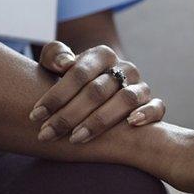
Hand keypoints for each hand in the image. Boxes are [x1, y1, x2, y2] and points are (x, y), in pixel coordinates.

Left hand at [29, 42, 164, 143]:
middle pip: (98, 91)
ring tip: (76, 138)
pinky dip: (147, 114)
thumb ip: (54, 55)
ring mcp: (140, 86)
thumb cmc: (74, 80)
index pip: (78, 73)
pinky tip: (131, 124)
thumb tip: (63, 64)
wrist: (102, 88)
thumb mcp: (58, 63)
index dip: (56, 95)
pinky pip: (158, 107)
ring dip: (99, 121)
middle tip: (48, 134)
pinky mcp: (154, 103)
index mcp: (102, 54)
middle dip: (69, 115)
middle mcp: (125, 68)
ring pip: (125, 100)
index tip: (35, 116)